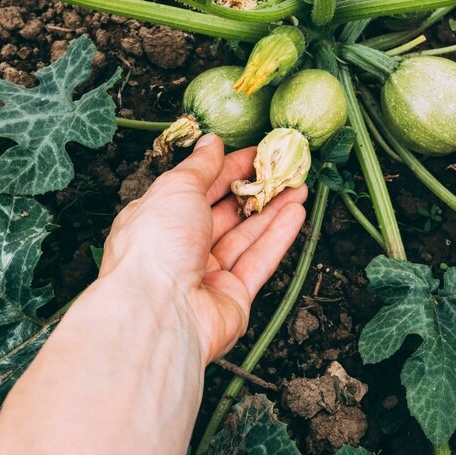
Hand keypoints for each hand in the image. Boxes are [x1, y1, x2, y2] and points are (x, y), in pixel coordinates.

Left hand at [100, 133, 307, 362]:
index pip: (197, 188)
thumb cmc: (156, 245)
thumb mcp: (176, 189)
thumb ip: (199, 166)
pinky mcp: (232, 298)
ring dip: (273, 210)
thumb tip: (211, 142)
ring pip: (246, 237)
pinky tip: (297, 213)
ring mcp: (206, 275)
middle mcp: (179, 248)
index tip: (255, 153)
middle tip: (284, 168)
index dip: (226, 169)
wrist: (159, 312)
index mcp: (156, 220)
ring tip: (299, 186)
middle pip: (224, 214)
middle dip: (255, 190)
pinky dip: (278, 237)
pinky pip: (259, 261)